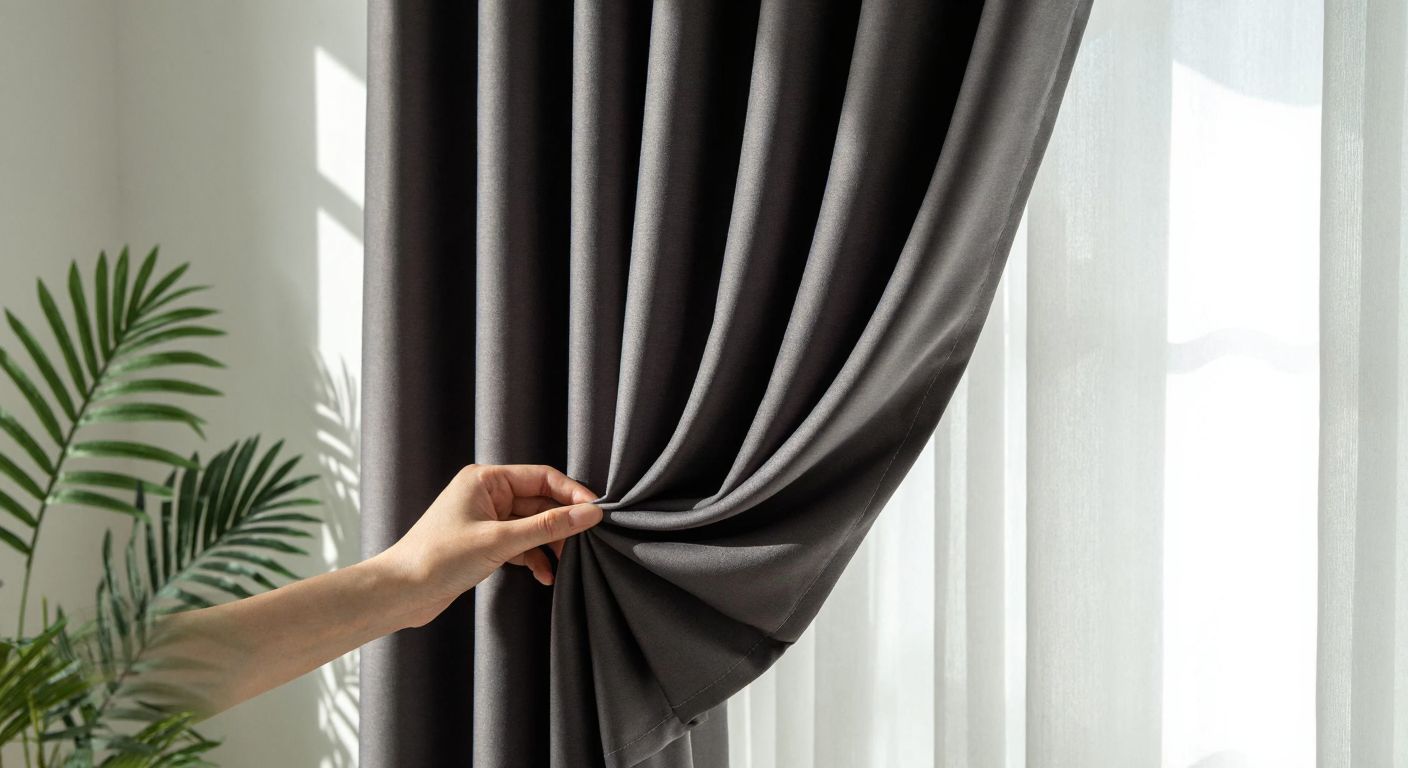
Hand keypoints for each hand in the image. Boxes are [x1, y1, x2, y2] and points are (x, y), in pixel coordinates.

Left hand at [375, 464, 602, 627]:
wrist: (401, 592)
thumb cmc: (439, 559)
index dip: (572, 493)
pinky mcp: (485, 543)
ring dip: (549, 544)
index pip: (542, 477)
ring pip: (532, 525)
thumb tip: (590, 514)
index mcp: (486, 480)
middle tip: (586, 542)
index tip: (597, 512)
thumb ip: (548, 527)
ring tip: (566, 564)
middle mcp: (487, 494)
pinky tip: (545, 576)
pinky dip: (534, 558)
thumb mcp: (500, 541)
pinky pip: (521, 544)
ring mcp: (486, 519)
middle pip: (540, 501)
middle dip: (562, 523)